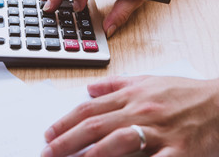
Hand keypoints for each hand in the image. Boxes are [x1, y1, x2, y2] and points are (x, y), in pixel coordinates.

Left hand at [41, 75, 218, 156]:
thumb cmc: (182, 92)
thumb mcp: (147, 80)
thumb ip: (115, 84)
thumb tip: (88, 88)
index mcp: (132, 95)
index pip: (90, 108)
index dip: (66, 122)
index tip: (48, 133)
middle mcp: (141, 110)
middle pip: (96, 125)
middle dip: (67, 140)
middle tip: (47, 151)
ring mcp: (159, 130)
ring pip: (117, 141)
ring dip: (91, 154)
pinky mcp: (178, 150)